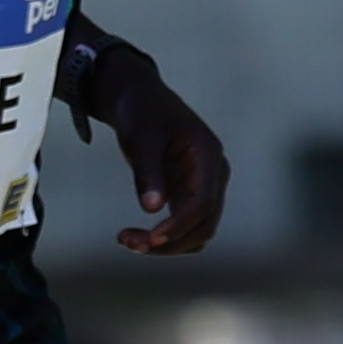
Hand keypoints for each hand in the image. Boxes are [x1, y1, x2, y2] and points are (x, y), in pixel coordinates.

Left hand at [98, 51, 228, 255]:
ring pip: (197, 230)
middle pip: (205, 223)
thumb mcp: (141, 137)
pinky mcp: (190, 193)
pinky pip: (186, 225)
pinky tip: (137, 236)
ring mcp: (205, 185)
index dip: (179, 225)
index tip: (150, 238)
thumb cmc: (142, 112)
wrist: (140, 99)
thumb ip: (148, 171)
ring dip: (168, 244)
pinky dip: (166, 237)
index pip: (203, 203)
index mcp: (208, 155)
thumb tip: (152, 208)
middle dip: (171, 241)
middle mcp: (214, 174)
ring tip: (128, 241)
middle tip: (129, 243)